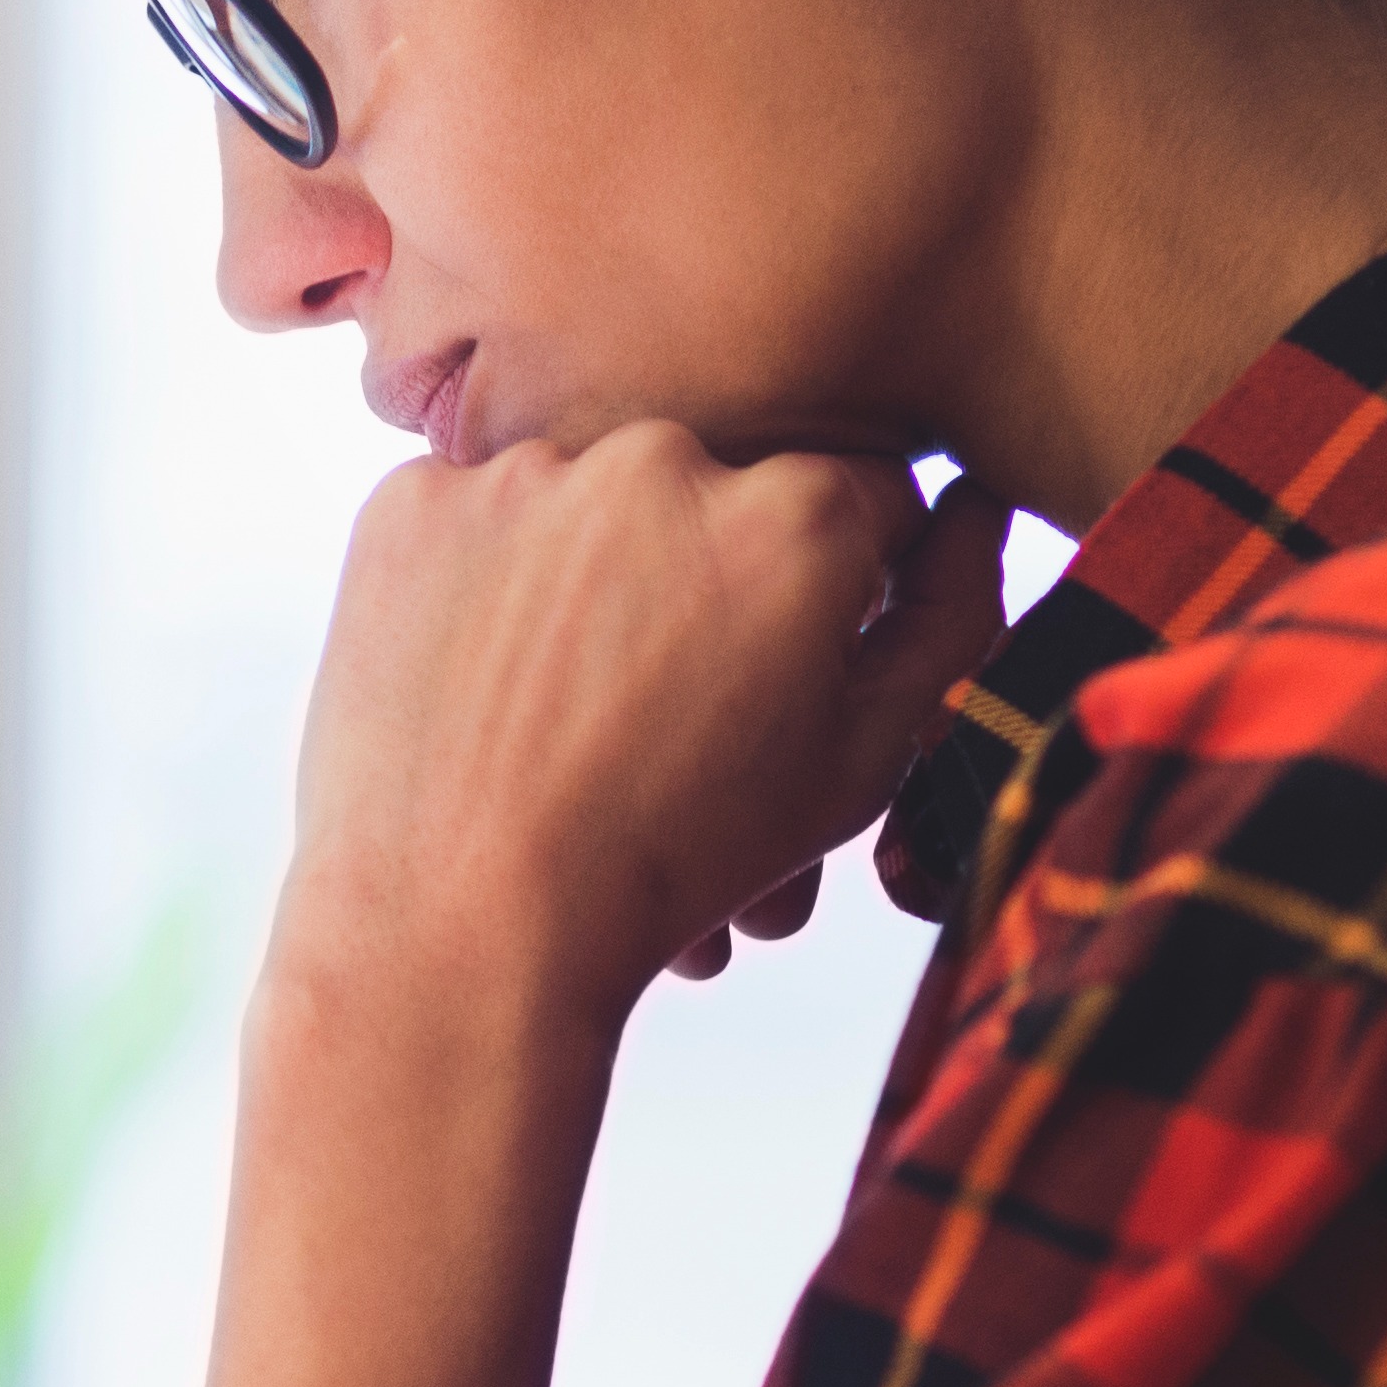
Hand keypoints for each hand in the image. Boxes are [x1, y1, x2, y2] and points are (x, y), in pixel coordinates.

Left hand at [282, 427, 1014, 1015]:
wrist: (463, 929)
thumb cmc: (676, 862)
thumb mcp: (858, 764)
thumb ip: (946, 620)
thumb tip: (975, 508)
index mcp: (801, 514)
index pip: (862, 500)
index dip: (835, 590)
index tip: (787, 663)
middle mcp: (667, 457)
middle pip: (720, 490)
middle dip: (710, 577)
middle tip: (670, 705)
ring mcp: (525, 470)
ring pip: (591, 495)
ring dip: (595, 572)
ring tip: (574, 709)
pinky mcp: (411, 501)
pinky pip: (474, 514)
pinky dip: (481, 582)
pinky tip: (487, 684)